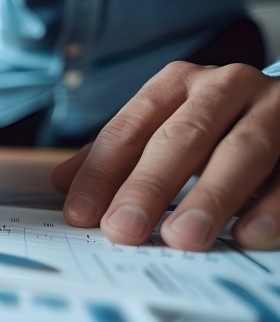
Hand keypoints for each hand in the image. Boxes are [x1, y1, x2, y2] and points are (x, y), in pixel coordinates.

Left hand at [52, 62, 279, 250]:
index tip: (80, 213)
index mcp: (177, 83)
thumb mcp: (165, 126)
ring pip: (242, 150)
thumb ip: (117, 154)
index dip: (102, 172)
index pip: (129, 128)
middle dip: (149, 186)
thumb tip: (63, 182)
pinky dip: (273, 205)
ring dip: (211, 196)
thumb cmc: (218, 122)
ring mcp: (275, 109)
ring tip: (182, 238)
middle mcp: (225, 87)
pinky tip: (250, 234)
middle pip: (181, 137)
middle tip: (123, 229)